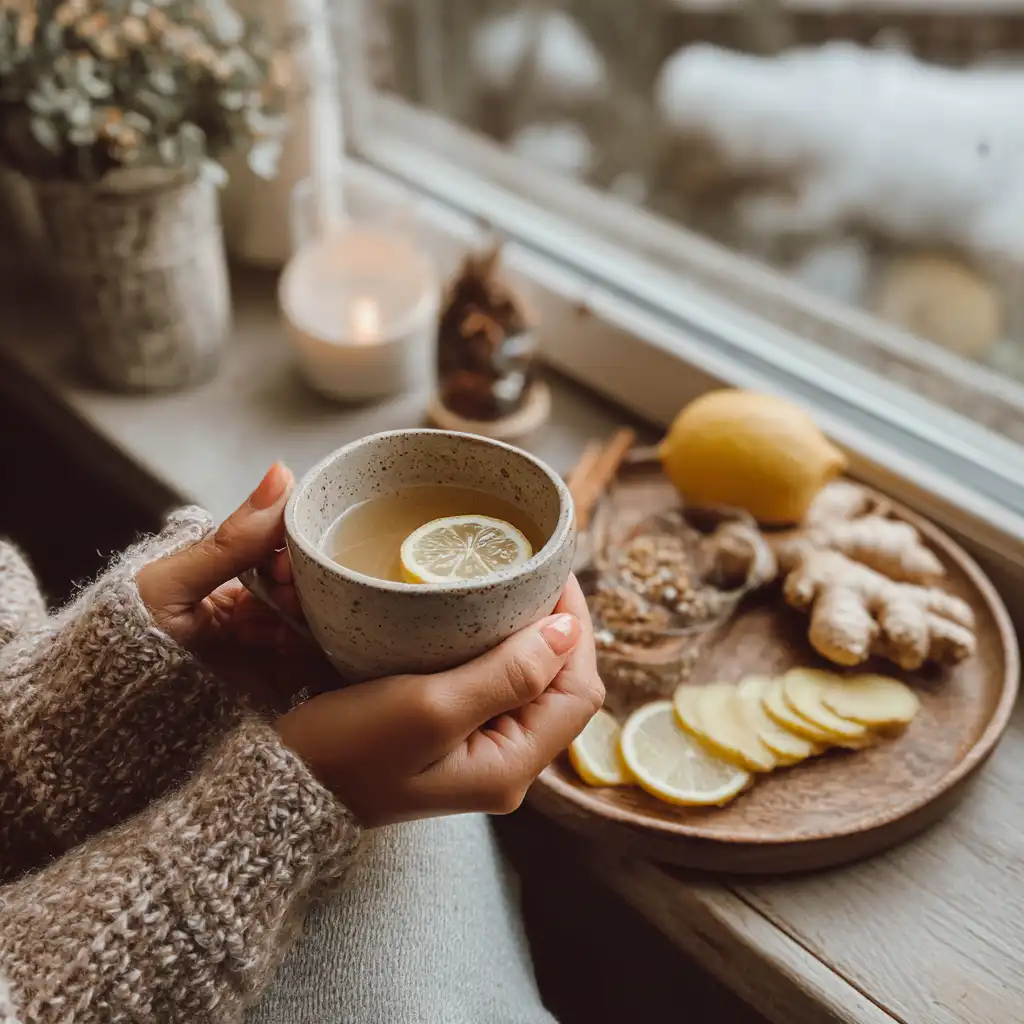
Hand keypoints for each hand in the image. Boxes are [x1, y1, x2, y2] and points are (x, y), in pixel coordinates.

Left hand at [136, 463, 328, 706]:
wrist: (107, 717)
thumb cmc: (127, 640)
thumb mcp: (172, 584)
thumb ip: (232, 540)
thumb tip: (280, 473)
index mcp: (227, 577)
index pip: (280, 553)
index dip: (293, 554)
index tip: (289, 564)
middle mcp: (251, 610)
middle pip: (303, 591)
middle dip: (306, 593)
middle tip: (290, 603)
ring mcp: (265, 651)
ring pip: (314, 627)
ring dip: (310, 628)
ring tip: (286, 636)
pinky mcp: (277, 688)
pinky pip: (316, 669)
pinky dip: (322, 660)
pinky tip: (309, 656)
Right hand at [276, 574, 604, 825]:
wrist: (278, 788)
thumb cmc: (346, 752)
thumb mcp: (430, 708)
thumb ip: (507, 673)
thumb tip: (570, 630)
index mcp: (511, 765)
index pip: (579, 691)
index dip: (578, 630)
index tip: (556, 573)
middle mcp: (503, 764)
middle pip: (559, 686)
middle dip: (557, 628)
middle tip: (534, 571)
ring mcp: (475, 753)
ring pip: (527, 683)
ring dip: (527, 636)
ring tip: (512, 585)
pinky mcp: (446, 738)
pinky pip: (492, 686)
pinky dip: (494, 649)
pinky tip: (475, 619)